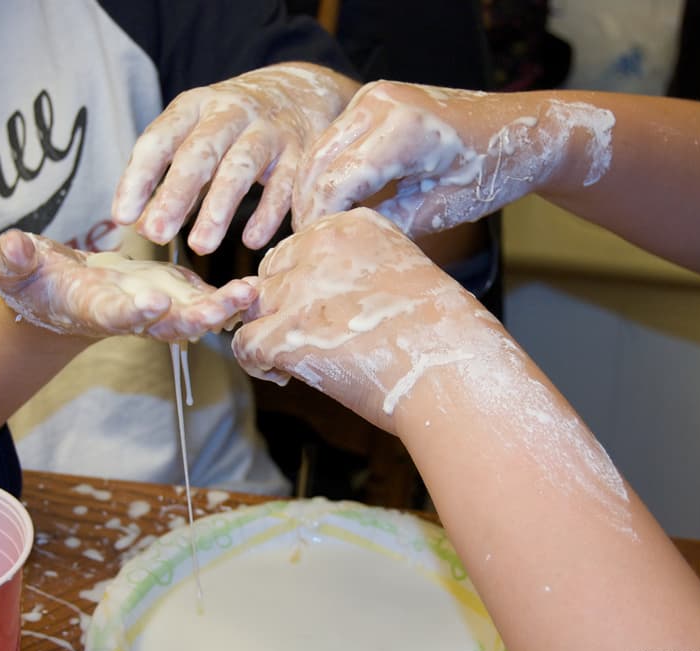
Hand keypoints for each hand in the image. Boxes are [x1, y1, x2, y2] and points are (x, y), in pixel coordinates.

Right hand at [0, 230, 255, 340]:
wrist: (61, 293)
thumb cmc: (33, 281)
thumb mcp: (16, 269)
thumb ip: (14, 260)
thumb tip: (12, 246)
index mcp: (92, 308)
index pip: (111, 313)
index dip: (129, 313)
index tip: (149, 304)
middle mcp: (131, 314)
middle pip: (166, 323)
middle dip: (195, 317)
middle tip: (224, 309)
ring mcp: (157, 307)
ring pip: (194, 313)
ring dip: (223, 307)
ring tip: (252, 293)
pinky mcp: (174, 293)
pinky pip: (207, 298)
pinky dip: (231, 296)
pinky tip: (260, 283)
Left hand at [112, 63, 357, 254]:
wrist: (300, 91)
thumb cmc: (232, 125)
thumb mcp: (197, 136)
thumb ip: (170, 179)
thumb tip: (142, 227)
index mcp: (194, 106)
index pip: (158, 140)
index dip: (137, 179)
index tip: (122, 217)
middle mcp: (230, 112)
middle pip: (198, 154)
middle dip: (175, 196)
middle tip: (156, 236)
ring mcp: (268, 130)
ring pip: (240, 168)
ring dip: (218, 208)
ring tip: (200, 246)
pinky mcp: (300, 151)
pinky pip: (283, 185)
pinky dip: (267, 214)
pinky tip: (251, 242)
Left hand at [233, 208, 487, 433]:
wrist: (455, 372)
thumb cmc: (442, 335)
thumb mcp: (403, 275)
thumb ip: (355, 273)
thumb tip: (312, 299)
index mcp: (352, 224)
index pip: (300, 247)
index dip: (304, 285)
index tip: (327, 316)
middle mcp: (320, 246)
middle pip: (271, 273)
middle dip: (280, 308)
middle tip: (307, 342)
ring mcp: (300, 289)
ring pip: (251, 306)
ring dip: (265, 334)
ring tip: (290, 362)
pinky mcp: (286, 333)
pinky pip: (244, 343)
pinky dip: (256, 364)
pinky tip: (283, 376)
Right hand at [293, 81, 614, 237]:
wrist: (522, 129)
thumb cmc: (492, 171)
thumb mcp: (442, 210)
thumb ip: (391, 225)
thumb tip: (345, 244)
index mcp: (402, 129)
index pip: (336, 183)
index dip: (321, 222)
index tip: (316, 254)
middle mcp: (379, 103)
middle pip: (318, 165)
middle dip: (309, 208)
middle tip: (308, 248)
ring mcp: (372, 97)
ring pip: (318, 152)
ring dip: (313, 191)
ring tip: (317, 231)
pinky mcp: (371, 101)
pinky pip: (333, 141)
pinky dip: (326, 173)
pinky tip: (331, 206)